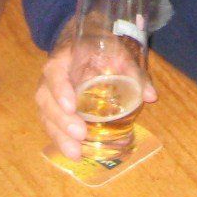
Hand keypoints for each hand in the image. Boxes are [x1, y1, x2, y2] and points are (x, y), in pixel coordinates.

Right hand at [34, 40, 156, 160]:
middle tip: (80, 135)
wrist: (80, 44)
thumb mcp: (117, 53)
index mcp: (63, 59)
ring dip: (59, 135)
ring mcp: (49, 94)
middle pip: (47, 100)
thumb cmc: (98, 47)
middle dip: (62, 120)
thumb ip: (133, 71)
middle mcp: (50, 78)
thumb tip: (150, 96)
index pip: (55, 73)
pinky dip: (60, 138)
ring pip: (46, 116)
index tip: (71, 107)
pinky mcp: (52, 107)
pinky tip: (74, 152)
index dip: (60, 90)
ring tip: (75, 153)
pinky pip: (51, 123)